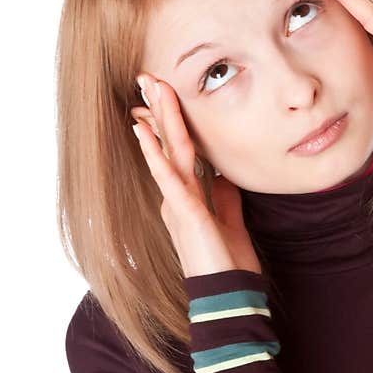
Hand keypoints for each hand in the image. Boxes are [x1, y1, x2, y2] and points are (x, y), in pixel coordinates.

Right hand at [131, 74, 262, 277]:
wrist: (228, 295)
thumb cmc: (229, 263)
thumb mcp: (230, 220)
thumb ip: (224, 196)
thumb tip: (223, 174)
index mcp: (187, 198)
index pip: (177, 151)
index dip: (169, 122)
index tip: (162, 95)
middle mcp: (177, 196)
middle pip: (168, 143)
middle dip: (159, 108)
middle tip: (147, 76)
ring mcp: (178, 203)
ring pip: (168, 151)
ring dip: (158, 117)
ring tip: (147, 88)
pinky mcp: (185, 213)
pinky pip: (167, 177)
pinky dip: (154, 153)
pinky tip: (142, 131)